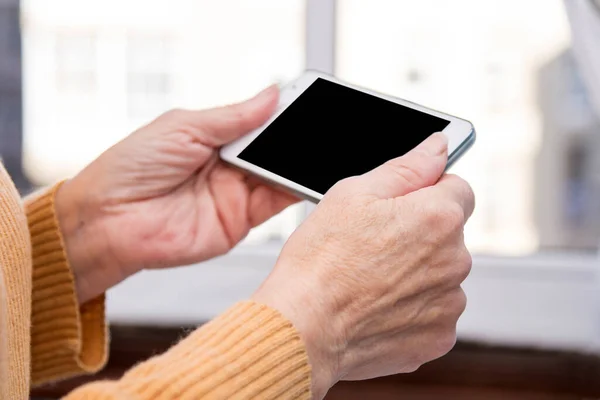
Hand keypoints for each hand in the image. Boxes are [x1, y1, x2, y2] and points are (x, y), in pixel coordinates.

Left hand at [55, 85, 297, 302]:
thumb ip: (232, 117)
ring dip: (298, 163)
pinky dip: (295, 190)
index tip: (307, 103)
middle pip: (274, 149)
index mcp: (214, 138)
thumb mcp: (183, 127)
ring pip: (280, 175)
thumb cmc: (130, 169)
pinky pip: (275, 204)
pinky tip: (307, 176)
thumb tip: (272, 94)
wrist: (109, 221)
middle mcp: (229, 166)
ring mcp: (235, 194)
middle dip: (295, 139)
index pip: (259, 123)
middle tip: (318, 126)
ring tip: (317, 147)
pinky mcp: (240, 221)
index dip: (282, 114)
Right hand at [252, 133, 474, 398]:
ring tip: (370, 280)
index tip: (403, 206)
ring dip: (416, 273)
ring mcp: (449, 303)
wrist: (302, 328)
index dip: (428, 192)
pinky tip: (377, 306)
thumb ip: (407, 167)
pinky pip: (433, 312)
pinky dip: (412, 309)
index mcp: (438, 216)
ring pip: (440, 274)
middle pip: (447, 235)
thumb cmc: (319, 262)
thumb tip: (438, 147)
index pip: (458, 189)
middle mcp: (455, 260)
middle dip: (419, 234)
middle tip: (373, 245)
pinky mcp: (439, 337)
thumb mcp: (354, 194)